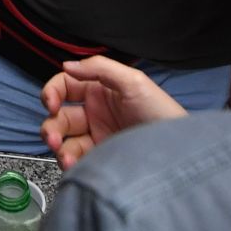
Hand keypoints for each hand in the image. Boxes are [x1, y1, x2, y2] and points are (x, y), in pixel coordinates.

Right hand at [39, 55, 187, 169]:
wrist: (179, 150)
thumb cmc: (161, 112)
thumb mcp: (134, 82)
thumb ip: (99, 68)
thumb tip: (66, 65)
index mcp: (99, 90)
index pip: (64, 86)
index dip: (52, 92)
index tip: (51, 103)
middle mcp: (94, 113)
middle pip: (59, 116)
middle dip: (51, 126)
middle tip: (54, 138)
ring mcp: (96, 138)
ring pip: (63, 140)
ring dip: (58, 147)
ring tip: (66, 157)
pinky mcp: (100, 159)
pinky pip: (75, 160)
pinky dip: (69, 163)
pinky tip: (74, 165)